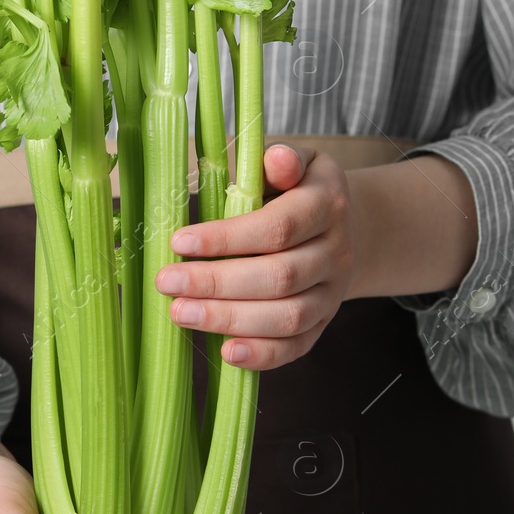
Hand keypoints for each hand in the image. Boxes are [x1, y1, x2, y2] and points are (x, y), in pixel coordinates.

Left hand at [156, 144, 354, 369]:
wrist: (346, 228)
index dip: (227, 238)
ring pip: (287, 317)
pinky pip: (296, 346)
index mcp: (327, 206)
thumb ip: (280, 161)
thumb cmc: (299, 191)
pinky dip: (262, 354)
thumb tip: (274, 158)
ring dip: (231, 320)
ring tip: (181, 313)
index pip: (278, 228)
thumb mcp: (296, 163)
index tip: (179, 241)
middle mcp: (337, 253)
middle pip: (279, 277)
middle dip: (218, 283)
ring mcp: (333, 293)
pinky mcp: (323, 323)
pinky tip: (225, 352)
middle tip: (167, 282)